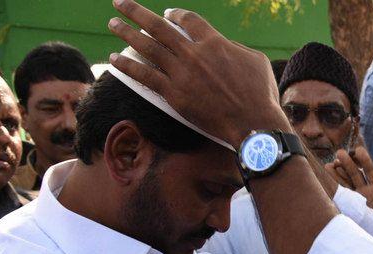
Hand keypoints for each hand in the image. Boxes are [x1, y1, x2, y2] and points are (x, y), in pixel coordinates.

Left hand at [108, 0, 290, 146]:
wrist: (253, 123)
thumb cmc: (260, 95)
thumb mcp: (256, 62)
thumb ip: (235, 50)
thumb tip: (225, 46)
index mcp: (214, 42)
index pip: (188, 20)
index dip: (175, 15)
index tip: (167, 14)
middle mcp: (194, 54)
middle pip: (159, 26)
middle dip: (136, 12)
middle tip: (120, 3)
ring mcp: (182, 74)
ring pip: (147, 48)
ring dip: (126, 34)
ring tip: (113, 25)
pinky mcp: (174, 95)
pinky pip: (144, 76)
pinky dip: (127, 66)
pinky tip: (113, 60)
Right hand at [326, 146, 372, 223]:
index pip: (370, 170)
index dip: (364, 160)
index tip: (358, 150)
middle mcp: (364, 191)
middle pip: (354, 173)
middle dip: (347, 163)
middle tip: (339, 153)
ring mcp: (355, 198)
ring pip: (345, 182)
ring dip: (337, 173)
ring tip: (329, 165)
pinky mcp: (348, 206)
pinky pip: (340, 195)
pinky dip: (333, 187)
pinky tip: (326, 178)